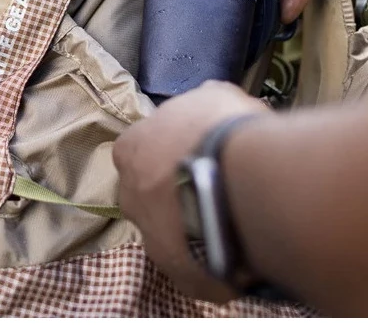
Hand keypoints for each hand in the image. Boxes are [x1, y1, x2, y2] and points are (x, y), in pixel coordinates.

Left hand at [112, 81, 267, 302]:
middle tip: (212, 186)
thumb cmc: (220, 129)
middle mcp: (129, 195)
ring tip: (230, 220)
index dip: (169, 150)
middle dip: (175, 192)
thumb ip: (202, 103)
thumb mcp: (214, 96)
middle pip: (149, 194)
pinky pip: (194, 265)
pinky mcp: (178, 272)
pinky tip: (238, 250)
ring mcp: (150, 237)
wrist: (239, 182)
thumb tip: (206, 101)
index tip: (195, 151)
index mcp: (130, 149)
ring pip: (170, 233)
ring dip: (194, 227)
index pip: (141, 149)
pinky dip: (212, 259)